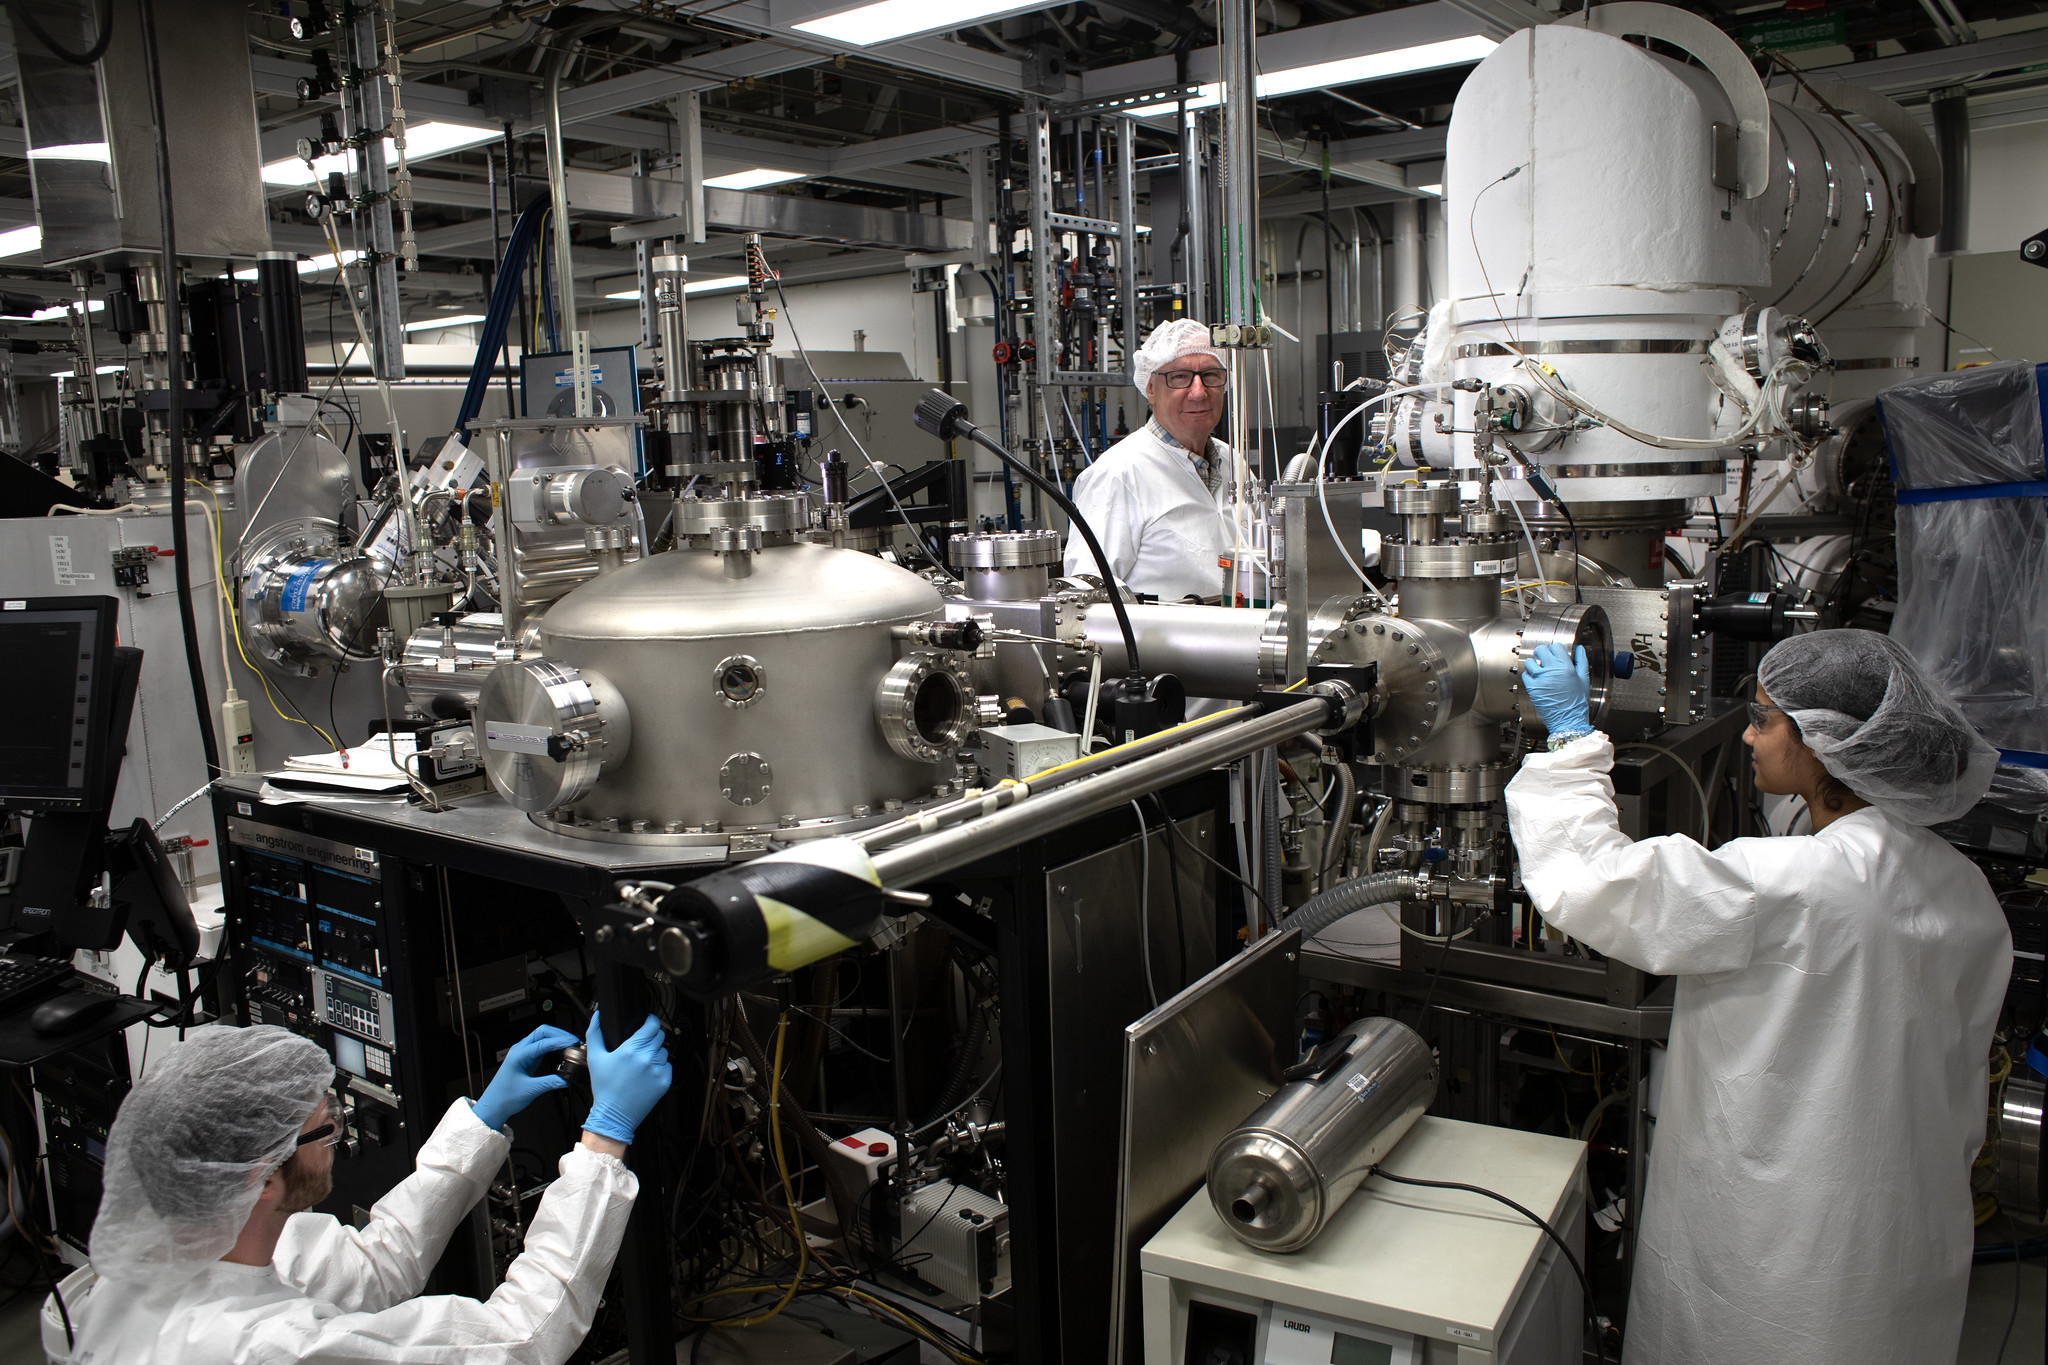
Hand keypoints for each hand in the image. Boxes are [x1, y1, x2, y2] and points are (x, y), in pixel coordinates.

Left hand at [471, 1024, 578, 1131]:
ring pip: (541, 1037)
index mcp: (518, 1055)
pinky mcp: (526, 1059)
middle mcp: (519, 1051)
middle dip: (559, 1034)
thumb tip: (566, 1079)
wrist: (494, 1105)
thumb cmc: (504, 1097)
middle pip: (542, 1032)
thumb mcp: (530, 1090)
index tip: (572, 1043)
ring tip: (569, 1045)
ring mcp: (523, 1054)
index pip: (543, 1042)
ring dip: (556, 1038)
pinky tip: (560, 1051)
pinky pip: (541, 1046)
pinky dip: (552, 1046)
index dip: (559, 1041)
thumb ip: (550, 1083)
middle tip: (573, 1042)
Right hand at [583, 1012, 672, 1145]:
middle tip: (641, 1046)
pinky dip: (660, 1068)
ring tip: (641, 1063)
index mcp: (631, 1049)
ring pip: (664, 1051)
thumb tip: (598, 1015)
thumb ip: (595, 1033)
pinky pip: (668, 1066)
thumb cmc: (604, 1087)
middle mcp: (647, 1058)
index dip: (651, 1021)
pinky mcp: (665, 1082)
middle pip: (660, 1036)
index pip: (652, 1024)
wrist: (614, 1115)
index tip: (647, 1023)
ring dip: (656, 1053)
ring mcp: (658, 1070)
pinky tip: (646, 1075)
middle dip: (651, 1037)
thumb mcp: (594, 1058)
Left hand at [1525, 643, 1591, 737]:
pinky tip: (1536, 681)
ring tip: (1538, 671)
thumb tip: (1579, 648)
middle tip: (1543, 659)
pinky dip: (1529, 677)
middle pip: (1540, 650)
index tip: (1553, 655)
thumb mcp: (1584, 680)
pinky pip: (1525, 676)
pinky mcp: (1532, 689)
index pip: (1555, 646)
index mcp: (1567, 668)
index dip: (1554, 649)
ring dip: (1533, 664)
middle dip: (1541, 653)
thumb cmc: (1577, 703)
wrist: (1568, 721)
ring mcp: (1541, 680)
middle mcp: (1553, 671)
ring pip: (1530, 662)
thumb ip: (1582, 662)